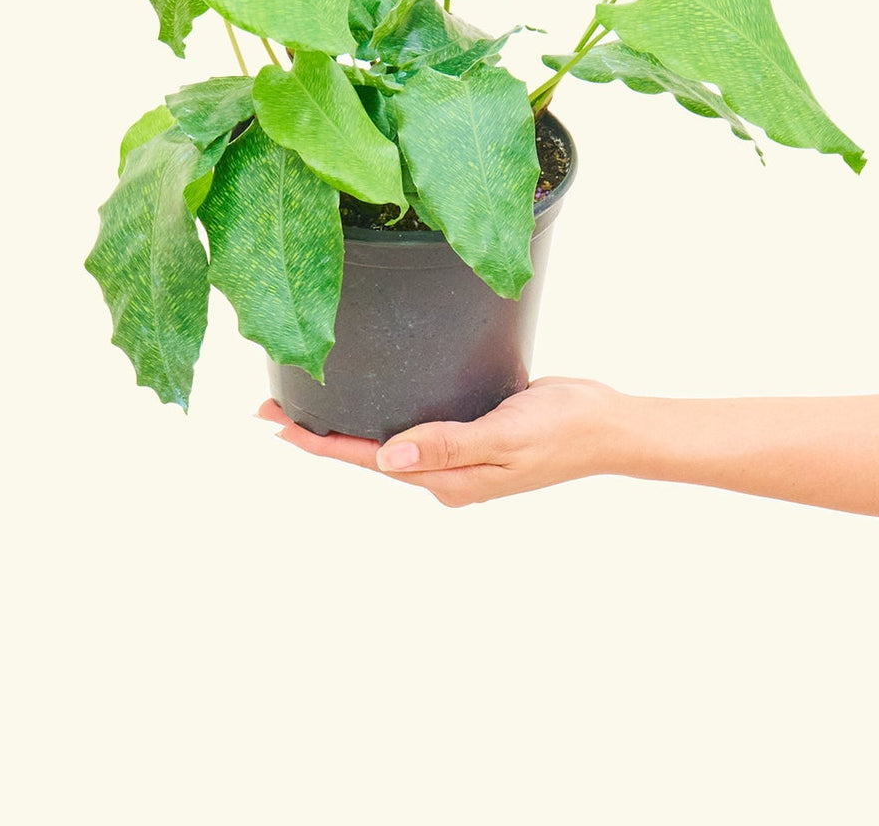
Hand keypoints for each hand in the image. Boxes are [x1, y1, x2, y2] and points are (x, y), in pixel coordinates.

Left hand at [257, 377, 630, 507]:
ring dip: (348, 425)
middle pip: (368, 454)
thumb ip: (447, 444)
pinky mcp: (470, 433)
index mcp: (447, 480)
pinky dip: (385, 413)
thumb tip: (387, 458)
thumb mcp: (503, 435)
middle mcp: (445, 473)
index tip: (274, 425)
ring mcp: (458, 456)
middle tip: (270, 407)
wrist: (607, 426)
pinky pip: (417, 427)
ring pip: (388, 441)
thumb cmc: (561, 431)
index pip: (368, 460)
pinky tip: (373, 398)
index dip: (319, 443)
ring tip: (306, 403)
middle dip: (319, 434)